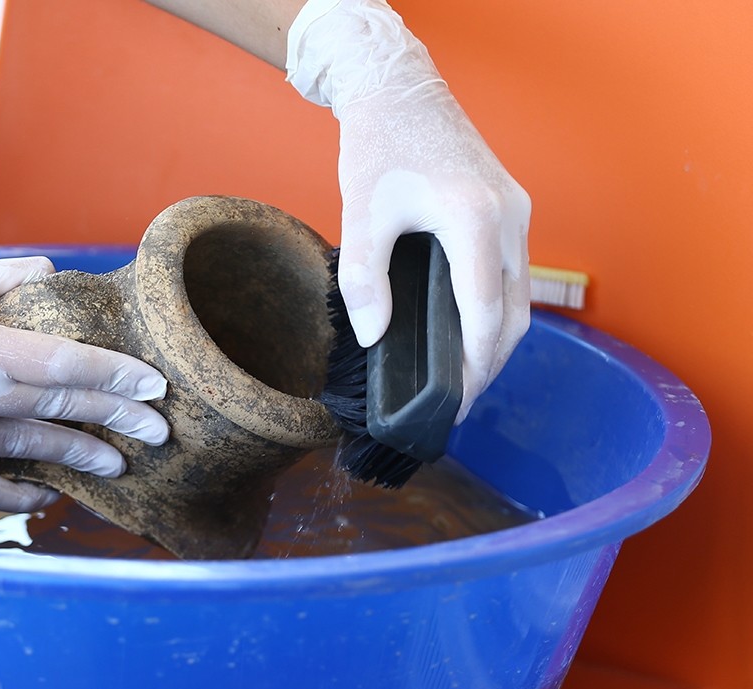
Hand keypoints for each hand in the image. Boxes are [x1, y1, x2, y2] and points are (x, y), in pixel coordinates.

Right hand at [0, 257, 169, 511]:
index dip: (114, 377)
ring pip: (26, 450)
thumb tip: (64, 279)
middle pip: (55, 410)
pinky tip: (50, 491)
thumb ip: (12, 277)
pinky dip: (19, 492)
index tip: (154, 387)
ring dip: (78, 458)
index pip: (61, 364)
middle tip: (158, 431)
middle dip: (115, 421)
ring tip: (117, 464)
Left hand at [287, 0, 530, 420]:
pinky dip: (497, 310)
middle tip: (456, 401)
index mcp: (475, 218)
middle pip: (514, 314)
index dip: (473, 367)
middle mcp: (511, 217)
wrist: (402, 91)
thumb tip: (373, 338)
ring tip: (461, 376)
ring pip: (521, 297)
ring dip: (497, 340)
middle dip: (489, 364)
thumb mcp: (361, 214)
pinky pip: (514, 274)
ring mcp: (518, 212)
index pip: (485, 313)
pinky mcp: (513, 209)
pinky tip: (468, 331)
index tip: (454, 404)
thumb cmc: (380, 146)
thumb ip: (366, 280)